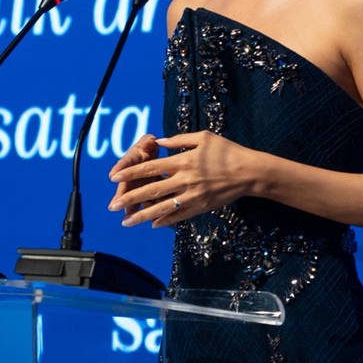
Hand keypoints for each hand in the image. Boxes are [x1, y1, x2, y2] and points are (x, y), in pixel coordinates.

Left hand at [108, 130, 255, 227]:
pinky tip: (153, 224)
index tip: (114, 176)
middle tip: (112, 205)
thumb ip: (179, 140)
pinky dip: (166, 220)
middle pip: (152, 190)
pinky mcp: (200, 207)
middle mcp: (184, 179)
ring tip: (127, 222)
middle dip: (130, 197)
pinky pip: (179, 215)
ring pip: (162, 207)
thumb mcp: (203, 137)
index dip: (131, 172)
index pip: (151, 167)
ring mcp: (192, 196)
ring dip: (142, 215)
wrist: (249, 173)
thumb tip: (158, 142)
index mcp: (183, 161)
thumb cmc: (227, 151)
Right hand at [108, 133, 161, 218]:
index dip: (120, 168)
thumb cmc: (148, 148)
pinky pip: (147, 201)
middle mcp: (131, 175)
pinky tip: (150, 219)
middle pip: (126, 186)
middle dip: (121, 196)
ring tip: (128, 217)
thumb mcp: (147, 143)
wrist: (151, 154)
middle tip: (114, 206)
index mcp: (131, 162)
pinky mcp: (146, 192)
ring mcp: (136, 185)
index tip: (113, 175)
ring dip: (130, 207)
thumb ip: (148, 142)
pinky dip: (147, 209)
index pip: (125, 164)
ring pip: (134, 197)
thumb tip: (150, 140)